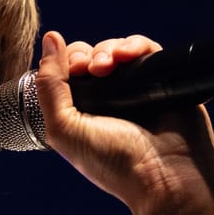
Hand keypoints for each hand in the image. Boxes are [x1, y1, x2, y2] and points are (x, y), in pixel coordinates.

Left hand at [33, 30, 213, 214]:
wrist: (165, 176)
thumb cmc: (114, 163)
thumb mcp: (64, 130)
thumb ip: (49, 87)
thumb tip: (49, 38)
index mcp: (83, 112)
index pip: (67, 74)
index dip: (63, 62)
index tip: (69, 69)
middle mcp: (108, 100)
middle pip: (91, 56)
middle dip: (86, 55)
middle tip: (90, 68)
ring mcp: (136, 89)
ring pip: (117, 51)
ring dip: (108, 50)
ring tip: (108, 65)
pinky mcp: (162, 80)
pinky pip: (147, 50)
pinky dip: (135, 45)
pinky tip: (128, 55)